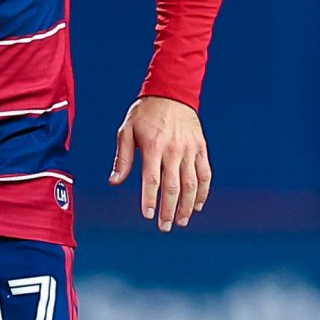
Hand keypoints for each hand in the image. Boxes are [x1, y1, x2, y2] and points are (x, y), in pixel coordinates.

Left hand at [110, 95, 212, 230]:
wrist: (172, 92)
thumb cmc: (145, 113)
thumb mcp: (126, 130)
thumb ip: (123, 158)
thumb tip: (114, 182)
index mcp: (153, 146)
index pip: (152, 179)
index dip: (150, 199)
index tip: (148, 216)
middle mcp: (174, 149)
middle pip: (173, 186)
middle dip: (168, 209)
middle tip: (164, 227)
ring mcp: (190, 149)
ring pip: (191, 183)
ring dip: (187, 205)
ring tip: (181, 221)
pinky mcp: (201, 148)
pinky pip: (205, 173)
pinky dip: (203, 191)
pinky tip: (197, 205)